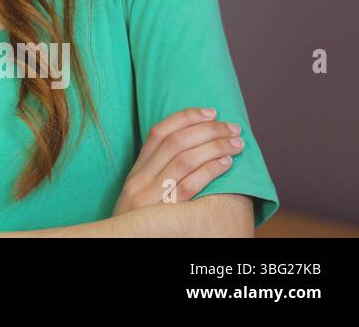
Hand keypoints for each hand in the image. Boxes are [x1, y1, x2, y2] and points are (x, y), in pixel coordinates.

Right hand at [111, 106, 242, 215]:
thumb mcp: (141, 198)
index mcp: (135, 173)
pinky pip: (189, 186)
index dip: (185, 117)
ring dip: (215, 147)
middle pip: (175, 142)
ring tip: (237, 143)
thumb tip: (192, 152)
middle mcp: (139, 181)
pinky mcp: (164, 214)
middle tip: (233, 126)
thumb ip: (157, 177)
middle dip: (207, 129)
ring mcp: (150, 198)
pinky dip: (210, 170)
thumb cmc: (142, 226)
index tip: (210, 111)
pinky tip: (227, 164)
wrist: (121, 247)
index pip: (158, 133)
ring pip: (184, 160)